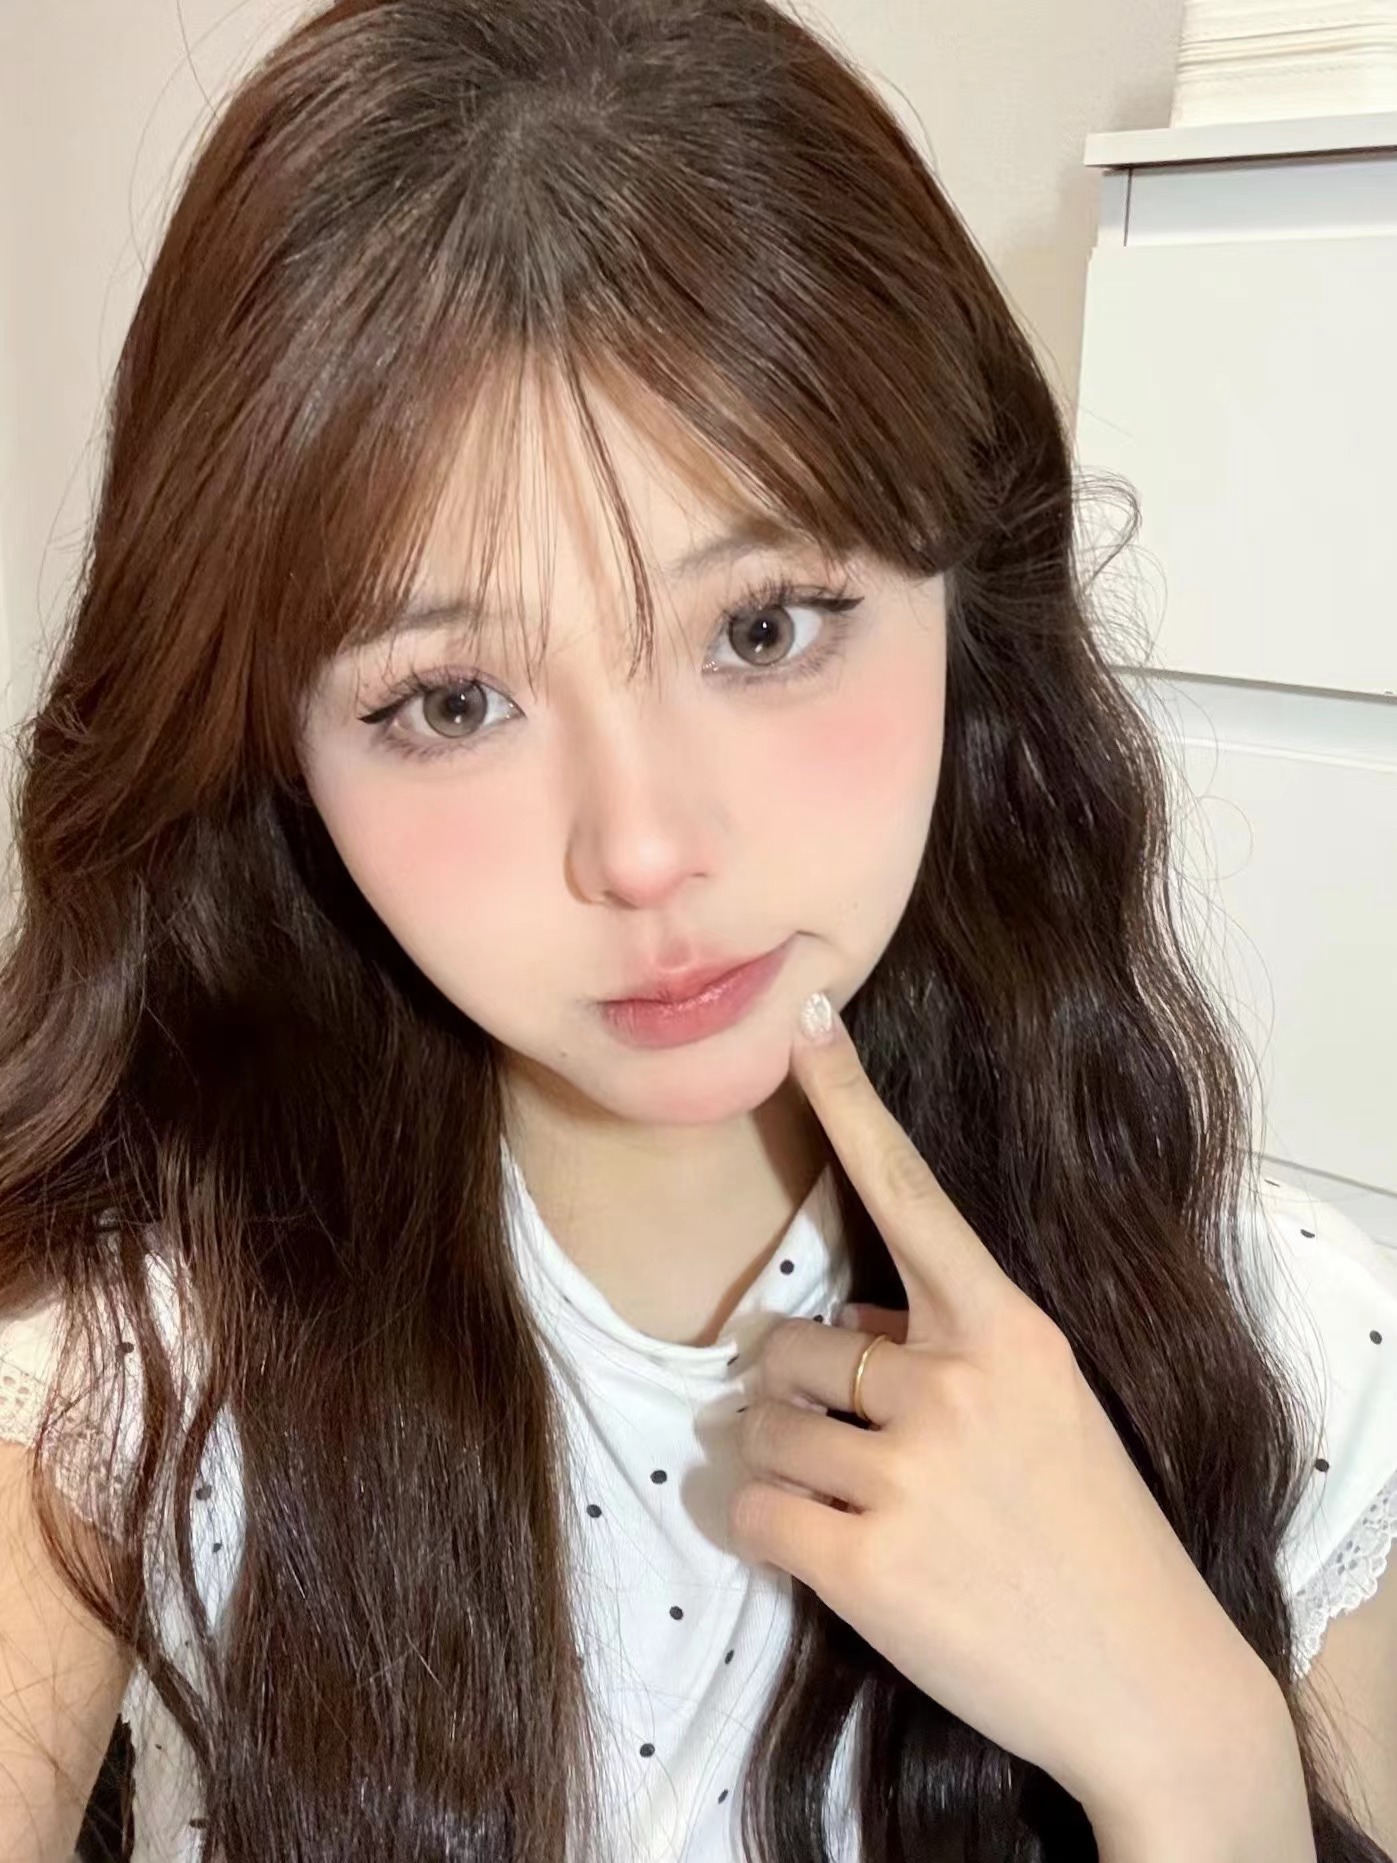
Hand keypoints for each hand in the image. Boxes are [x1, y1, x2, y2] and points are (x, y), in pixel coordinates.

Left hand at [728, 994, 1276, 1826]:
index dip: (849, 1105)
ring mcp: (914, 1474)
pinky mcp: (870, 1566)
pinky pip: (756, 1513)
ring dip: (785, 1465)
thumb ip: (950, 1351)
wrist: (1155, 1687)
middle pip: (791, 1345)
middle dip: (801, 1397)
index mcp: (1010, 1330)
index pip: (912, 1195)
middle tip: (860, 1453)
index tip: (802, 1024)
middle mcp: (958, 1383)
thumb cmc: (1095, 1536)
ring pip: (763, 1429)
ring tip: (862, 1510)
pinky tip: (828, 1558)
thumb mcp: (1049, 1412)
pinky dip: (770, 1533)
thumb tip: (846, 1327)